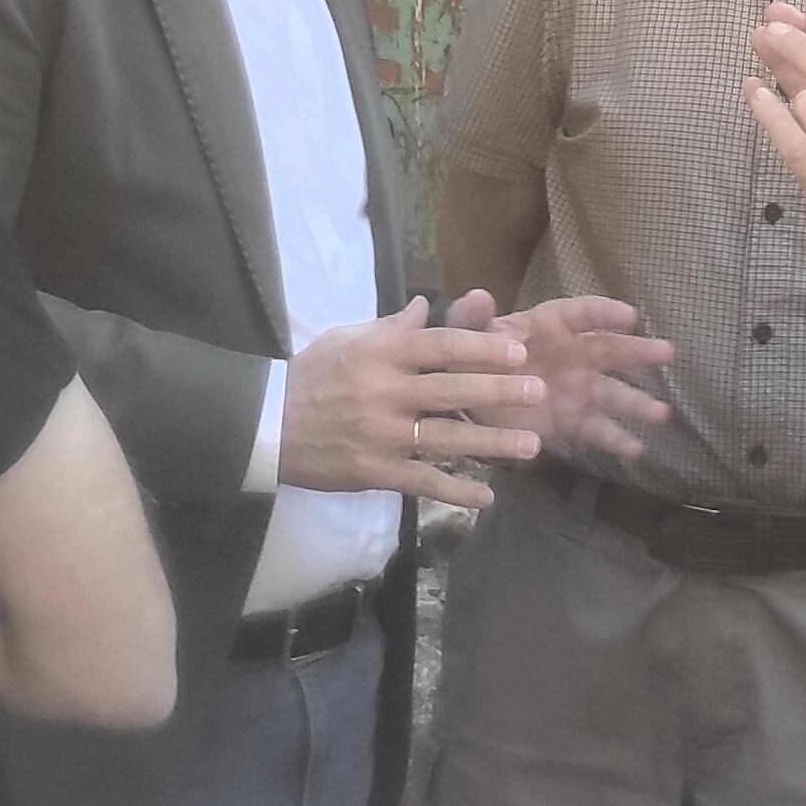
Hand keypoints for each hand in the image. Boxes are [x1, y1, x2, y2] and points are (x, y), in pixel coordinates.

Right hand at [281, 299, 545, 509]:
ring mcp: (381, 434)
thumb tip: (429, 307)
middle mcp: (385, 391)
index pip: (440, 346)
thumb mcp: (347, 339)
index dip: (482, 349)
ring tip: (531, 446)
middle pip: (452, 390)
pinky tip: (487, 498)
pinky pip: (422, 482)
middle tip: (539, 392)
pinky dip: (455, 491)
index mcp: (380, 353)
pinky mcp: (374, 470)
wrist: (266, 424)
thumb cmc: (311, 376)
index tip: (518, 351)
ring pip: (446, 439)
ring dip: (492, 444)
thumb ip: (393, 327)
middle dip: (499, 392)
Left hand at [448, 289, 675, 462]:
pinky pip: (596, 430)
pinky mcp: (570, 420)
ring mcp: (576, 389)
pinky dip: (615, 440)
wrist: (467, 395)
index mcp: (550, 325)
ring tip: (662, 414)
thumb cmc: (473, 353)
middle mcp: (573, 354)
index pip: (582, 314)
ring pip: (612, 394)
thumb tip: (479, 295)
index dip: (605, 313)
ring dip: (637, 403)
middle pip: (610, 351)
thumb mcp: (466, 332)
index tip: (630, 316)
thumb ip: (473, 316)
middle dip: (638, 353)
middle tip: (667, 353)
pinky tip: (637, 450)